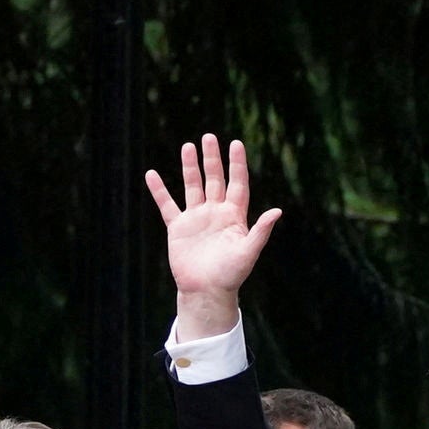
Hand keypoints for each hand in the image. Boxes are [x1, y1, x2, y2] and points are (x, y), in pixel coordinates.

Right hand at [142, 134, 281, 339]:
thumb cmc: (231, 275)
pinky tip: (151, 174)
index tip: (236, 144)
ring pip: (193, 186)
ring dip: (190, 167)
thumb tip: (277, 211)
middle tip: (209, 137)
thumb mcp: (248, 252)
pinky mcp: (178, 228)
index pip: (237, 183)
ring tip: (188, 146)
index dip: (237, 164)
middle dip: (212, 159)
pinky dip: (159, 191)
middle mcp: (216, 213)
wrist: (206, 292)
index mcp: (234, 216)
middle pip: (214, 179)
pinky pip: (167, 205)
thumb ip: (261, 231)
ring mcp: (196, 218)